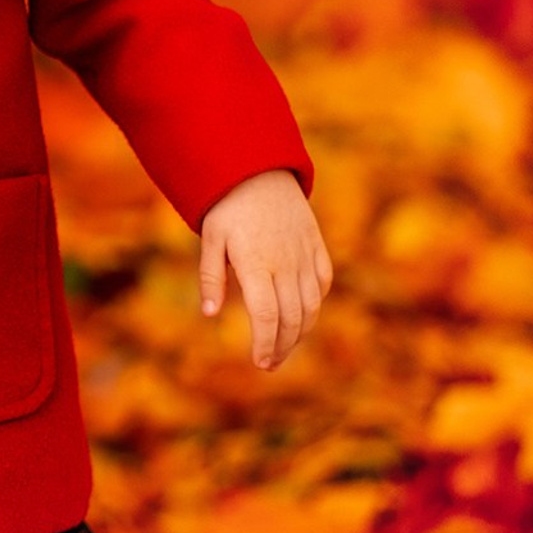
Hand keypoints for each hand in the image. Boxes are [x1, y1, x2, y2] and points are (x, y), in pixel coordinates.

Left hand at [198, 169, 332, 370]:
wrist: (259, 168)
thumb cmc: (227, 205)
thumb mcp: (210, 238)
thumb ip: (211, 277)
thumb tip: (211, 314)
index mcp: (256, 263)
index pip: (266, 315)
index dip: (265, 343)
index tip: (259, 362)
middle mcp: (285, 262)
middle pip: (292, 317)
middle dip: (282, 346)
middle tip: (269, 364)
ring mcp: (304, 254)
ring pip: (311, 305)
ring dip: (301, 332)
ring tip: (284, 349)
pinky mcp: (317, 245)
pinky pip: (322, 282)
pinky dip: (315, 304)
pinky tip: (303, 316)